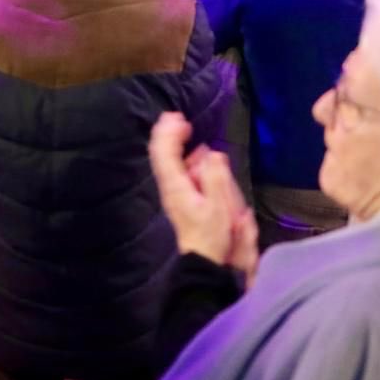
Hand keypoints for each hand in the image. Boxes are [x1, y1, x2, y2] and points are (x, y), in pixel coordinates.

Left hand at [149, 112, 255, 275]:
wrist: (205, 261)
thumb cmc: (212, 235)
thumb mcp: (218, 206)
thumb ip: (215, 177)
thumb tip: (211, 153)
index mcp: (176, 185)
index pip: (164, 153)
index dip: (168, 133)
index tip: (177, 117)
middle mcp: (171, 186)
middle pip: (162, 155)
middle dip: (168, 134)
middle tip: (177, 118)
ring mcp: (174, 193)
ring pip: (168, 163)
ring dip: (175, 145)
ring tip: (184, 129)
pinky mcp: (182, 199)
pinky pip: (178, 172)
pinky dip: (182, 158)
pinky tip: (195, 156)